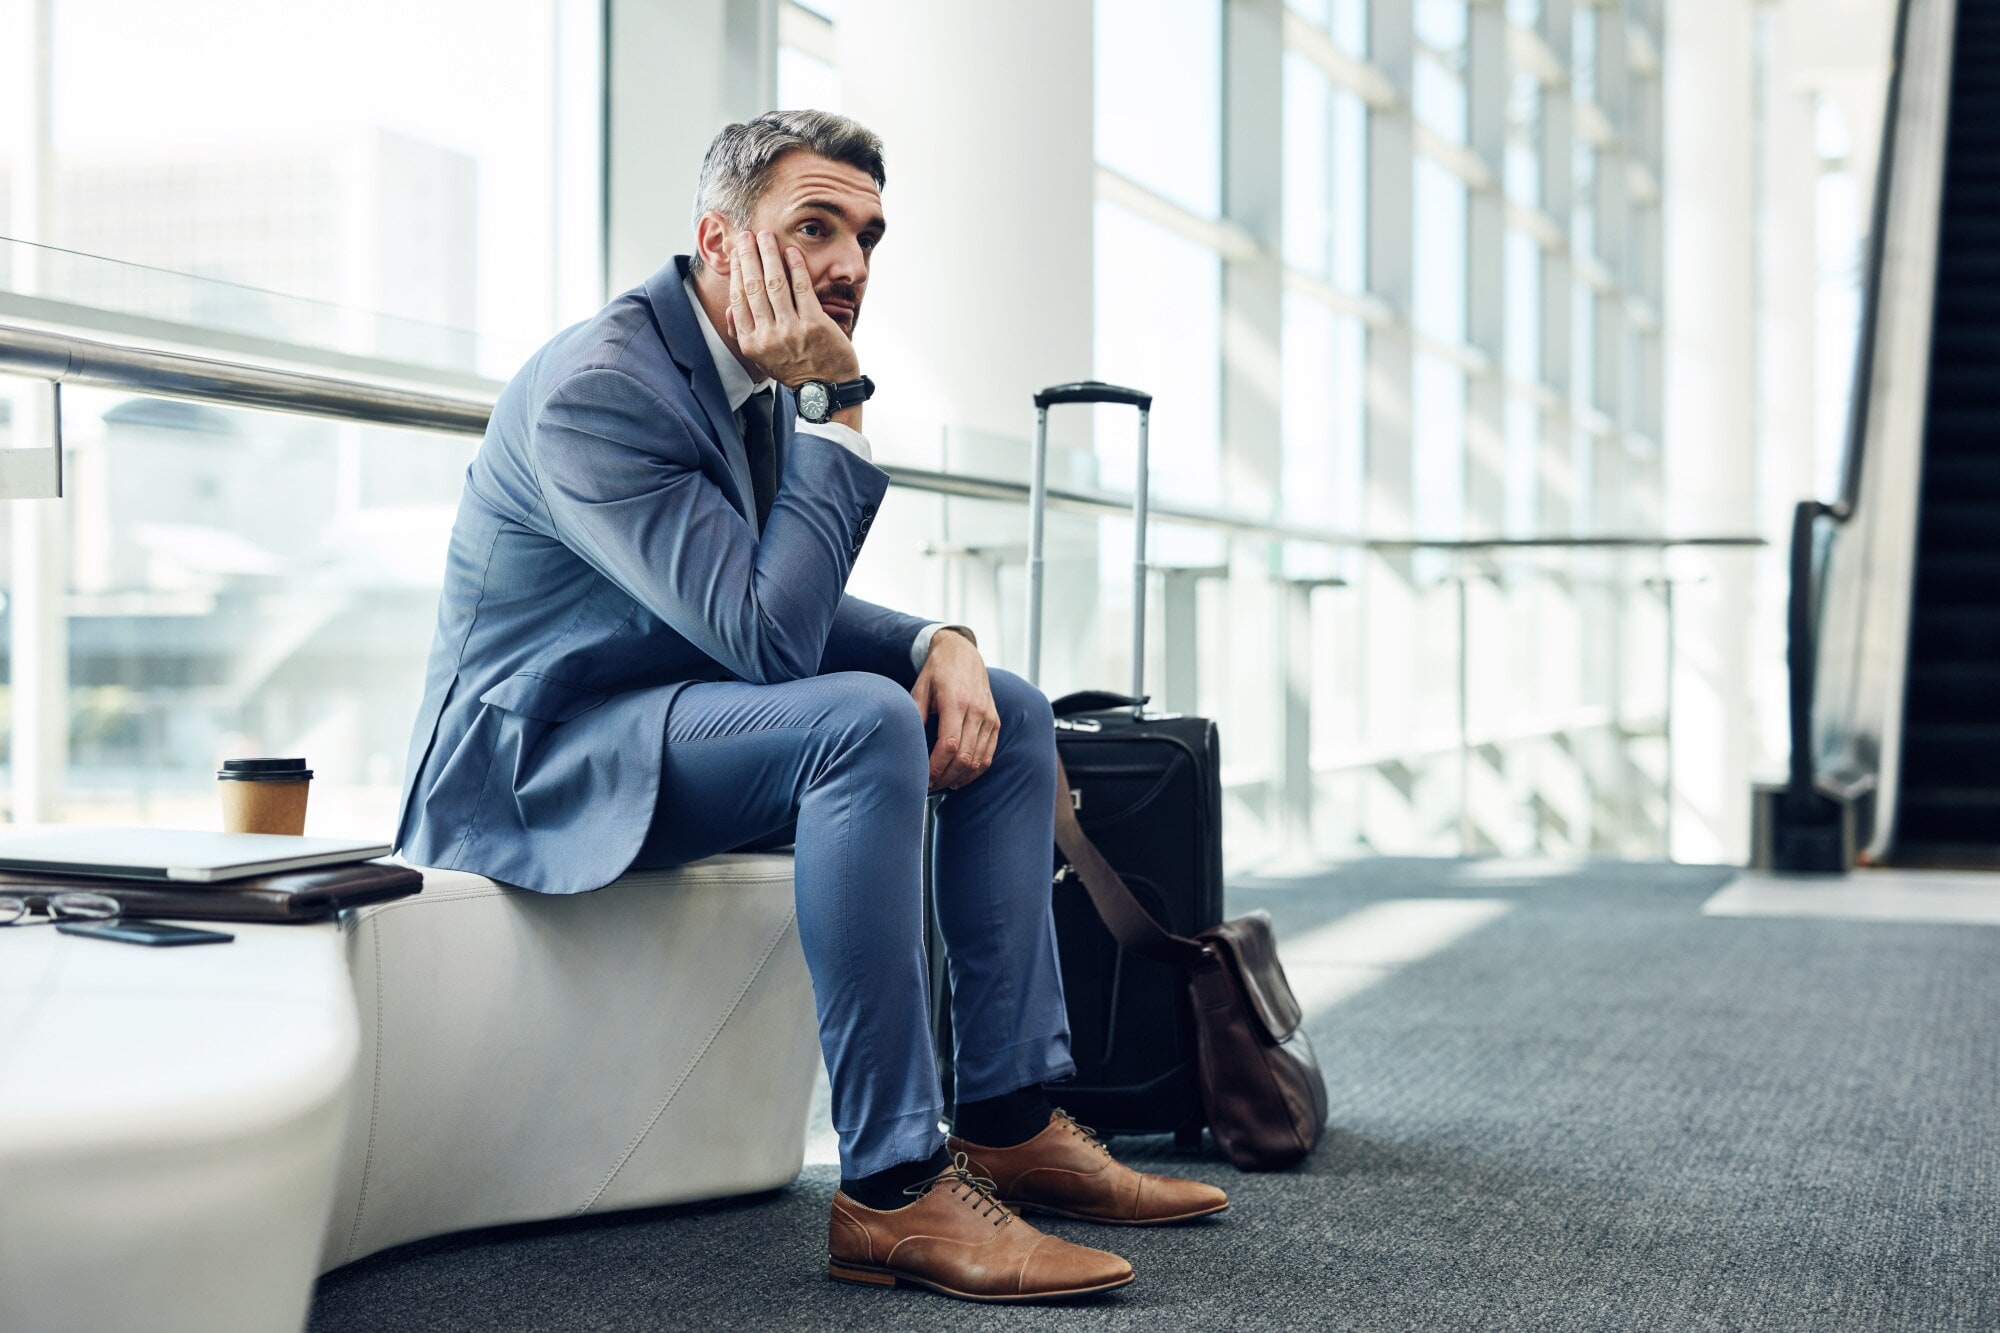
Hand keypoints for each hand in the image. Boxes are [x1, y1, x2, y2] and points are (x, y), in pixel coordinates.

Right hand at [726, 230, 858, 386]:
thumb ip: (743, 335)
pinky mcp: (814, 324)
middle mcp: (768, 336)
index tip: (736, 253)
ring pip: (775, 283)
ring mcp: (791, 330)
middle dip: (748, 256)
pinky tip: (791, 251)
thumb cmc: (794, 368)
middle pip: (753, 287)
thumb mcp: (762, 358)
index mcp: (751, 343)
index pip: (739, 299)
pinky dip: (795, 267)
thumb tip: (730, 309)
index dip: (737, 272)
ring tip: (766, 236)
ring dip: (769, 254)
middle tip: (746, 235)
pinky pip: (801, 289)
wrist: (826, 389)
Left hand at [911, 630, 998, 790]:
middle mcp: (977, 710)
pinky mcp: (995, 722)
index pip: (949, 745)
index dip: (936, 767)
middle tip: (928, 786)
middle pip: (965, 757)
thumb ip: (915, 714)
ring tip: (941, 784)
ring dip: (959, 778)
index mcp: (956, 701)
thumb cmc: (938, 670)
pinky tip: (959, 778)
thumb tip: (908, 744)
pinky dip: (975, 771)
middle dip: (945, 777)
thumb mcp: (920, 687)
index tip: (922, 777)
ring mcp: (989, 717)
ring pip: (978, 760)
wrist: (964, 653)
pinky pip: (988, 755)